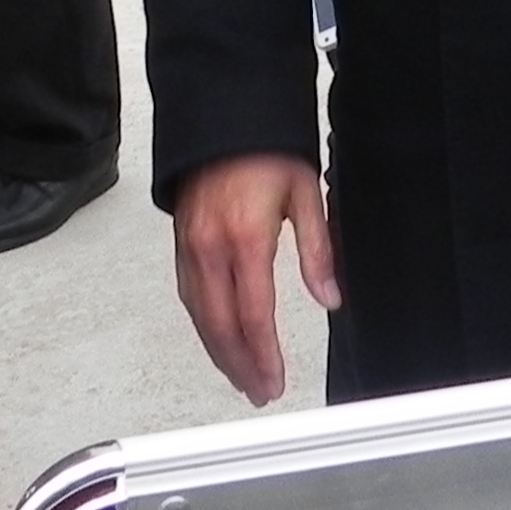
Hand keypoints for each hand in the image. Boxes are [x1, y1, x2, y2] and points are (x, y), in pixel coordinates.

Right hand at [172, 152, 340, 405]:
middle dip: (240, 365)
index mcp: (245, 237)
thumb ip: (318, 251)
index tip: (275, 379)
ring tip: (241, 376)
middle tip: (259, 390)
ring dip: (219, 352)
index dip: (263, 355)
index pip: (253, 314)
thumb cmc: (265, 151)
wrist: (224, 118)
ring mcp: (190, 247)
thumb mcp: (305, 194)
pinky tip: (217, 339)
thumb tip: (330, 297)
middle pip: (220, 326)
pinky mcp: (180, 244)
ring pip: (200, 316)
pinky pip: (188, 296)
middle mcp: (210, 247)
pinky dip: (204, 326)